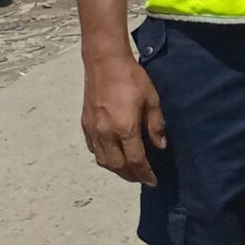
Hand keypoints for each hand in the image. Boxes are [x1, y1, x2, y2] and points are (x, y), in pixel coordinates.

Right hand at [80, 54, 167, 183]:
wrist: (105, 63)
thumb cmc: (132, 78)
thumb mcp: (152, 100)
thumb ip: (156, 125)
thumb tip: (160, 146)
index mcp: (125, 129)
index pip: (135, 161)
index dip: (144, 174)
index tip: (152, 181)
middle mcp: (106, 134)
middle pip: (117, 166)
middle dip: (130, 176)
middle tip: (142, 178)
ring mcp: (93, 130)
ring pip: (103, 161)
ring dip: (116, 170)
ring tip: (129, 171)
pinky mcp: (85, 125)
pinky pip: (93, 149)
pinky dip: (104, 158)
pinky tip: (112, 156)